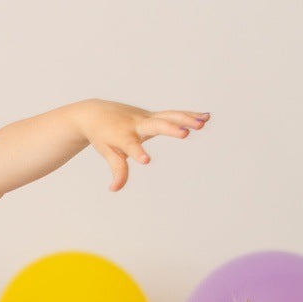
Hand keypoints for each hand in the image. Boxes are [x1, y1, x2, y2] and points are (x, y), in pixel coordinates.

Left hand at [77, 101, 207, 191]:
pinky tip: (206, 117)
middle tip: (185, 133)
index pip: (131, 145)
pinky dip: (189, 115)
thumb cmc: (102, 135)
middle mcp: (137, 124)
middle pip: (155, 125)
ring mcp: (147, 117)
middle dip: (170, 129)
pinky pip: (173, 115)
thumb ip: (117, 169)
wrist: (97, 112)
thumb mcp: (107, 152)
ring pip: (168, 116)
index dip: (138, 152)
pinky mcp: (154, 115)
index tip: (146, 161)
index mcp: (122, 135)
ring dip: (186, 119)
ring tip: (203, 123)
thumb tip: (114, 189)